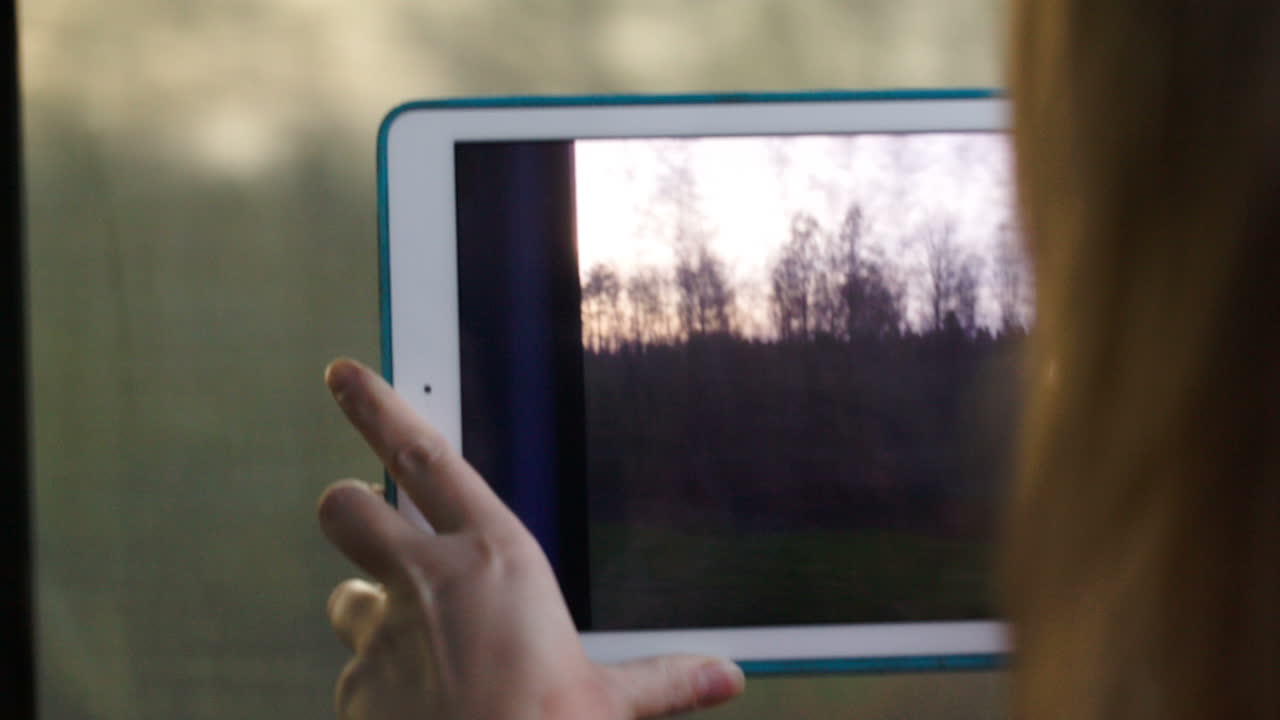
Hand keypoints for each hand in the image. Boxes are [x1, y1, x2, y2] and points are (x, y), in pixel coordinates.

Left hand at [317, 358, 744, 718]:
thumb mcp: (612, 704)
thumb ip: (663, 680)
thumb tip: (723, 678)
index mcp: (494, 559)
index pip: (424, 458)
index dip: (377, 408)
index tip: (346, 374)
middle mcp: (425, 583)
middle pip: (347, 510)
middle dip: (350, 507)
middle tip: (362, 517)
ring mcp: (380, 639)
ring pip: (345, 598)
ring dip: (365, 608)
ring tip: (408, 644)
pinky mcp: (354, 693)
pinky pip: (356, 679)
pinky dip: (379, 690)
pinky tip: (416, 716)